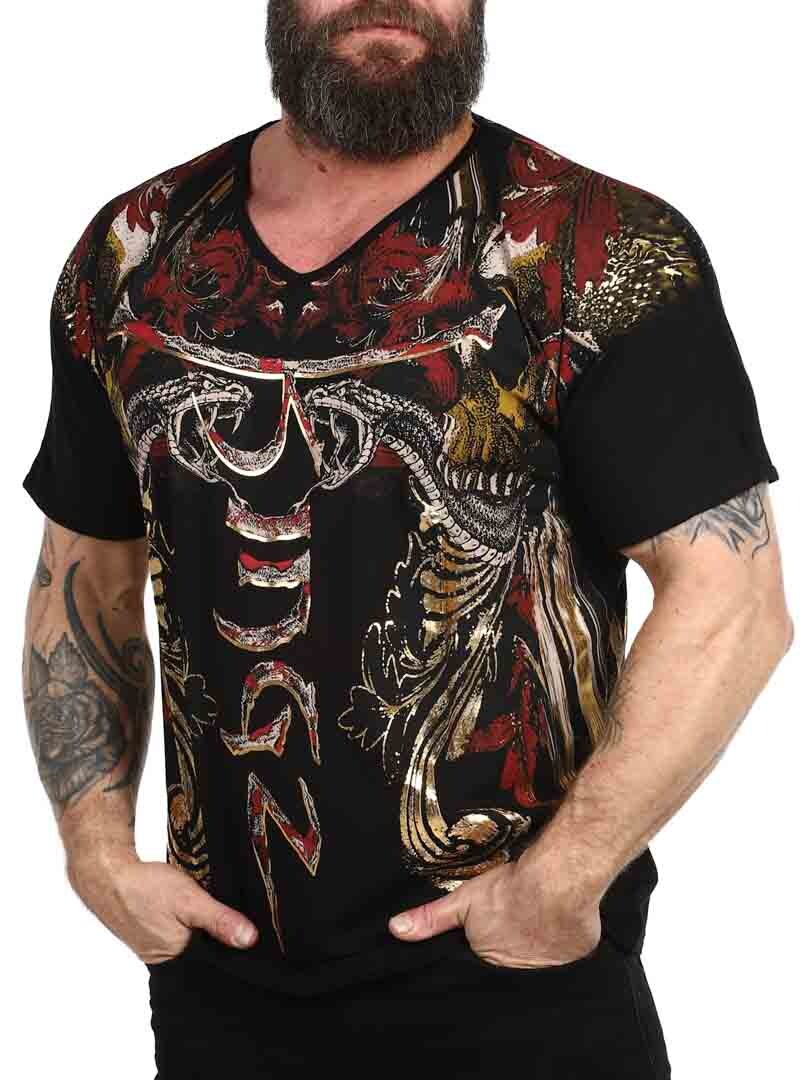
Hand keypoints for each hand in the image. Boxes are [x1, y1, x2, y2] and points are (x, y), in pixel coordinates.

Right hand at [66, 844, 258, 964]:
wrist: (105, 874)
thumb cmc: (145, 887)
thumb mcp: (190, 900)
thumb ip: (219, 920)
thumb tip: (249, 940)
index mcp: (176, 957)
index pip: (212, 962)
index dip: (228, 947)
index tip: (244, 934)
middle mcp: (162, 959)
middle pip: (198, 953)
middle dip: (213, 938)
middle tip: (222, 916)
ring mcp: (150, 947)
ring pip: (184, 942)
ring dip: (195, 930)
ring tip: (203, 912)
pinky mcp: (143, 934)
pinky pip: (170, 934)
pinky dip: (179, 923)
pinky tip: (182, 910)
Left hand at [388, 858, 601, 968]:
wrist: (556, 882)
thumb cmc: (508, 890)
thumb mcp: (463, 900)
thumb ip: (431, 918)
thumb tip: (395, 930)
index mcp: (492, 955)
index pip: (489, 950)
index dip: (492, 933)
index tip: (498, 919)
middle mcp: (521, 964)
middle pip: (516, 948)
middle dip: (515, 934)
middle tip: (519, 910)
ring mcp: (553, 960)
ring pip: (544, 947)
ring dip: (542, 933)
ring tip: (541, 909)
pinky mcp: (578, 949)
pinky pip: (572, 943)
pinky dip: (569, 930)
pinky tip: (563, 913)